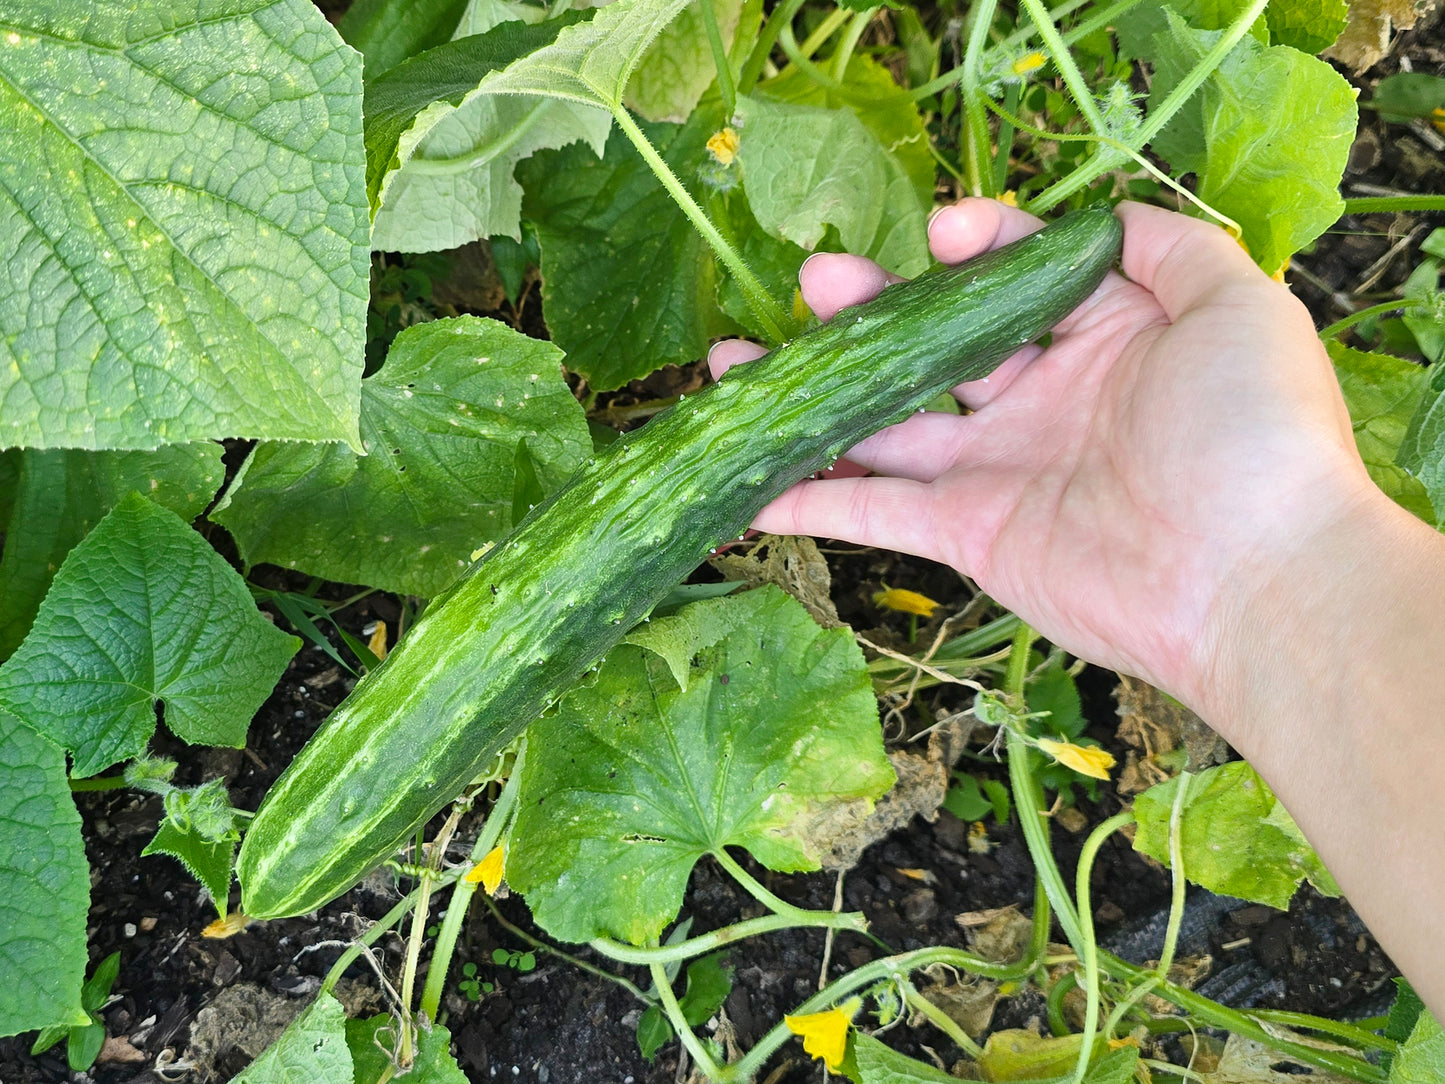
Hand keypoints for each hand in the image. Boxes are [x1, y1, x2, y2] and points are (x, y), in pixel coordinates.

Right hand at [709, 199, 1377, 716]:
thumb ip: (1169, 248)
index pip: (1017, 280)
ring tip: (733, 360)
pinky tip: (747, 481)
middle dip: (869, 310)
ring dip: (810, 395)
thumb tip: (1100, 218)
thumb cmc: (1254, 433)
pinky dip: (808, 498)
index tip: (942, 235)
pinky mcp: (967, 536)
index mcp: (1106, 340)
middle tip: (814, 280)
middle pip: (933, 345)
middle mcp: (1045, 401)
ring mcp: (998, 470)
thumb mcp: (1235, 306)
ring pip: (884, 424)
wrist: (1255, 580)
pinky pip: (873, 511)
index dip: (976, 248)